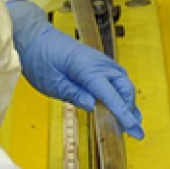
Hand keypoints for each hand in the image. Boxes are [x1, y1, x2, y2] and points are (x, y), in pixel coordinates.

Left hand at [7, 0, 143, 137]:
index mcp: (87, 68)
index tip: (134, 129)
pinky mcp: (97, 62)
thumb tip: (94, 106)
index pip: (111, 95)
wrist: (34, 37)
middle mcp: (99, 63)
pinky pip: (115, 78)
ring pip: (123, 83)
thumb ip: (74, 94)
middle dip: (131, 110)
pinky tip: (121, 104)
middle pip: (124, 88)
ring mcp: (100, 61)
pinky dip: (121, 92)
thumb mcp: (51, 83)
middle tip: (135, 131)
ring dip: (128, 102)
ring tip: (133, 121)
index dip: (123, 114)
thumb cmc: (39, 58)